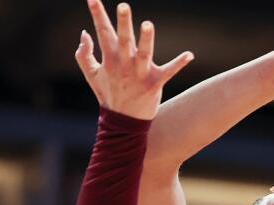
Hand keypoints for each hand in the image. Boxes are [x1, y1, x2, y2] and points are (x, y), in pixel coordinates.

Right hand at [74, 1, 193, 119]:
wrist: (123, 123)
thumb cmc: (109, 93)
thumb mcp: (91, 75)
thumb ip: (83, 54)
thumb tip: (85, 32)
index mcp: (109, 59)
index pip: (102, 32)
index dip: (97, 14)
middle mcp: (124, 65)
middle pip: (123, 40)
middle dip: (122, 23)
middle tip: (123, 5)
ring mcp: (139, 75)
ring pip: (144, 54)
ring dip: (146, 39)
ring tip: (148, 24)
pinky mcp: (154, 84)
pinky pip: (168, 72)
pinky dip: (179, 64)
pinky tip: (190, 55)